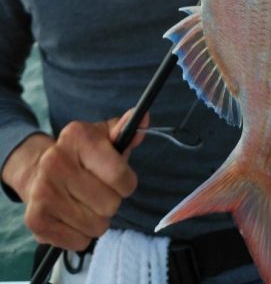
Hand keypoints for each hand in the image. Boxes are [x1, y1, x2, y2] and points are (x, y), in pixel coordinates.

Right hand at [2, 110, 147, 250]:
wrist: (37, 171)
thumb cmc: (81, 156)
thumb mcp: (102, 138)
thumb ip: (125, 132)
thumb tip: (144, 118)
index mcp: (76, 136)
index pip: (120, 175)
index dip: (127, 183)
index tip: (120, 180)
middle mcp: (55, 161)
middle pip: (111, 205)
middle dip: (111, 202)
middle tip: (97, 191)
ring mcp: (43, 191)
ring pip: (97, 226)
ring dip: (96, 220)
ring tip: (84, 204)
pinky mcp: (35, 219)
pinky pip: (80, 242)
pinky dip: (81, 235)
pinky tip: (71, 216)